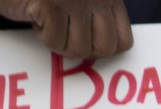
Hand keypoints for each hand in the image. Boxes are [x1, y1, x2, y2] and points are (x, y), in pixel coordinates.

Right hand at [0, 0, 133, 58]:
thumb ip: (98, 19)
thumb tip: (105, 53)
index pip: (123, 41)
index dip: (101, 48)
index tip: (83, 38)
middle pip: (104, 49)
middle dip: (80, 47)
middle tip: (63, 31)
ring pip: (78, 49)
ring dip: (58, 40)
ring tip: (48, 18)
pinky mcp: (52, 4)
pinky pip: (54, 41)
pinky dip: (42, 34)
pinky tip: (36, 13)